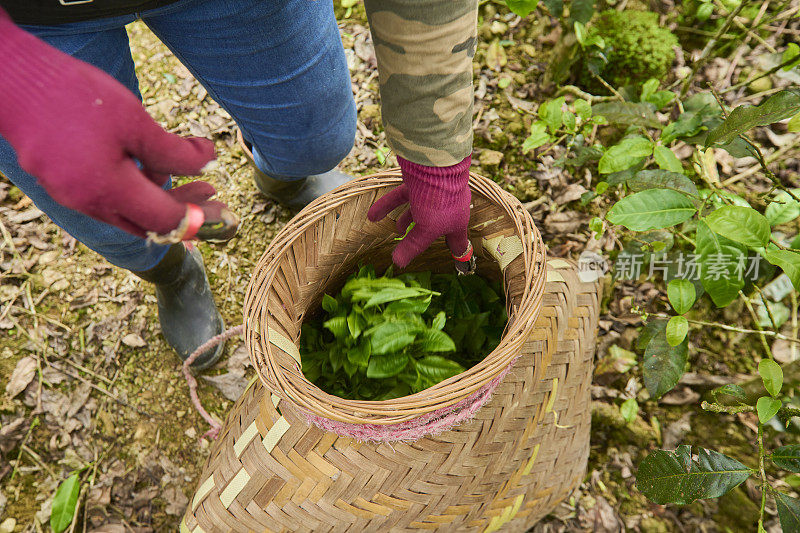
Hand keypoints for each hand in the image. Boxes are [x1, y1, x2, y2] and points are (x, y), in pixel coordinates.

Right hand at [0, 9, 235, 240]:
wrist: (12, 79)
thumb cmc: (74, 96)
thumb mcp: (135, 122)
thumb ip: (174, 152)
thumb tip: (206, 162)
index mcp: (108, 192)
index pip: (164, 221)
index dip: (197, 217)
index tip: (221, 207)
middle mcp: (87, 202)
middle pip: (146, 221)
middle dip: (181, 208)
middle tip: (210, 190)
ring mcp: (70, 193)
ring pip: (125, 208)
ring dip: (157, 194)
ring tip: (184, 169)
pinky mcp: (60, 180)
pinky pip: (104, 195)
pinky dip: (131, 186)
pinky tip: (145, 161)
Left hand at [367, 155, 471, 267]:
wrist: (434, 161)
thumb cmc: (438, 199)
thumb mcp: (426, 228)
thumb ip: (412, 246)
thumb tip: (398, 263)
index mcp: (456, 222)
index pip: (458, 243)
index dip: (458, 253)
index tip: (458, 262)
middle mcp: (446, 209)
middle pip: (435, 226)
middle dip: (422, 235)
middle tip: (415, 243)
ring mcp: (432, 194)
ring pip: (415, 211)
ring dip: (402, 220)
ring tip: (392, 229)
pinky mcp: (417, 182)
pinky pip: (401, 197)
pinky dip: (387, 205)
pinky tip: (372, 215)